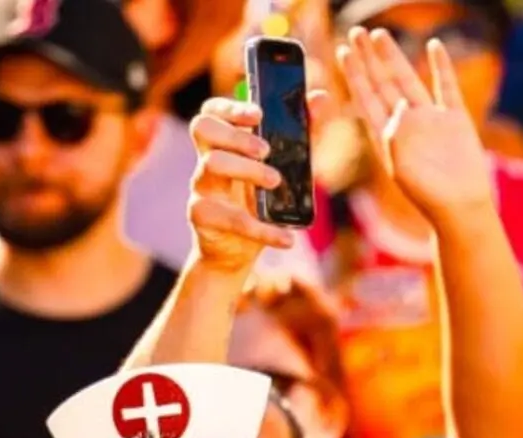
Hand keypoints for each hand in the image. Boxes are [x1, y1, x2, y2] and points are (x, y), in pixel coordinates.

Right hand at [188, 97, 297, 273]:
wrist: (235, 254)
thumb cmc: (258, 203)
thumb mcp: (285, 167)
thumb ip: (301, 134)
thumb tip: (322, 98)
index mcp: (223, 144)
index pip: (212, 111)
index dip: (230, 106)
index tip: (258, 114)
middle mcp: (206, 160)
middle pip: (203, 128)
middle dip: (236, 133)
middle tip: (266, 150)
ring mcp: (201, 188)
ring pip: (212, 164)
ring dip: (248, 169)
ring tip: (276, 181)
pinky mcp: (202, 217)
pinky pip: (229, 218)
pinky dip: (262, 229)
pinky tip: (287, 239)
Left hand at [336, 28, 493, 226]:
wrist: (460, 208)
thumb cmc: (427, 193)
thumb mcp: (402, 164)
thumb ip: (398, 134)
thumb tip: (401, 107)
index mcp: (386, 138)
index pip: (366, 98)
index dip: (355, 74)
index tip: (344, 51)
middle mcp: (405, 125)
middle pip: (382, 84)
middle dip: (368, 59)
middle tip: (356, 32)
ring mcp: (431, 121)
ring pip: (409, 81)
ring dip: (394, 58)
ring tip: (381, 35)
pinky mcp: (455, 121)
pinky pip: (446, 88)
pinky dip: (442, 67)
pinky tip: (435, 46)